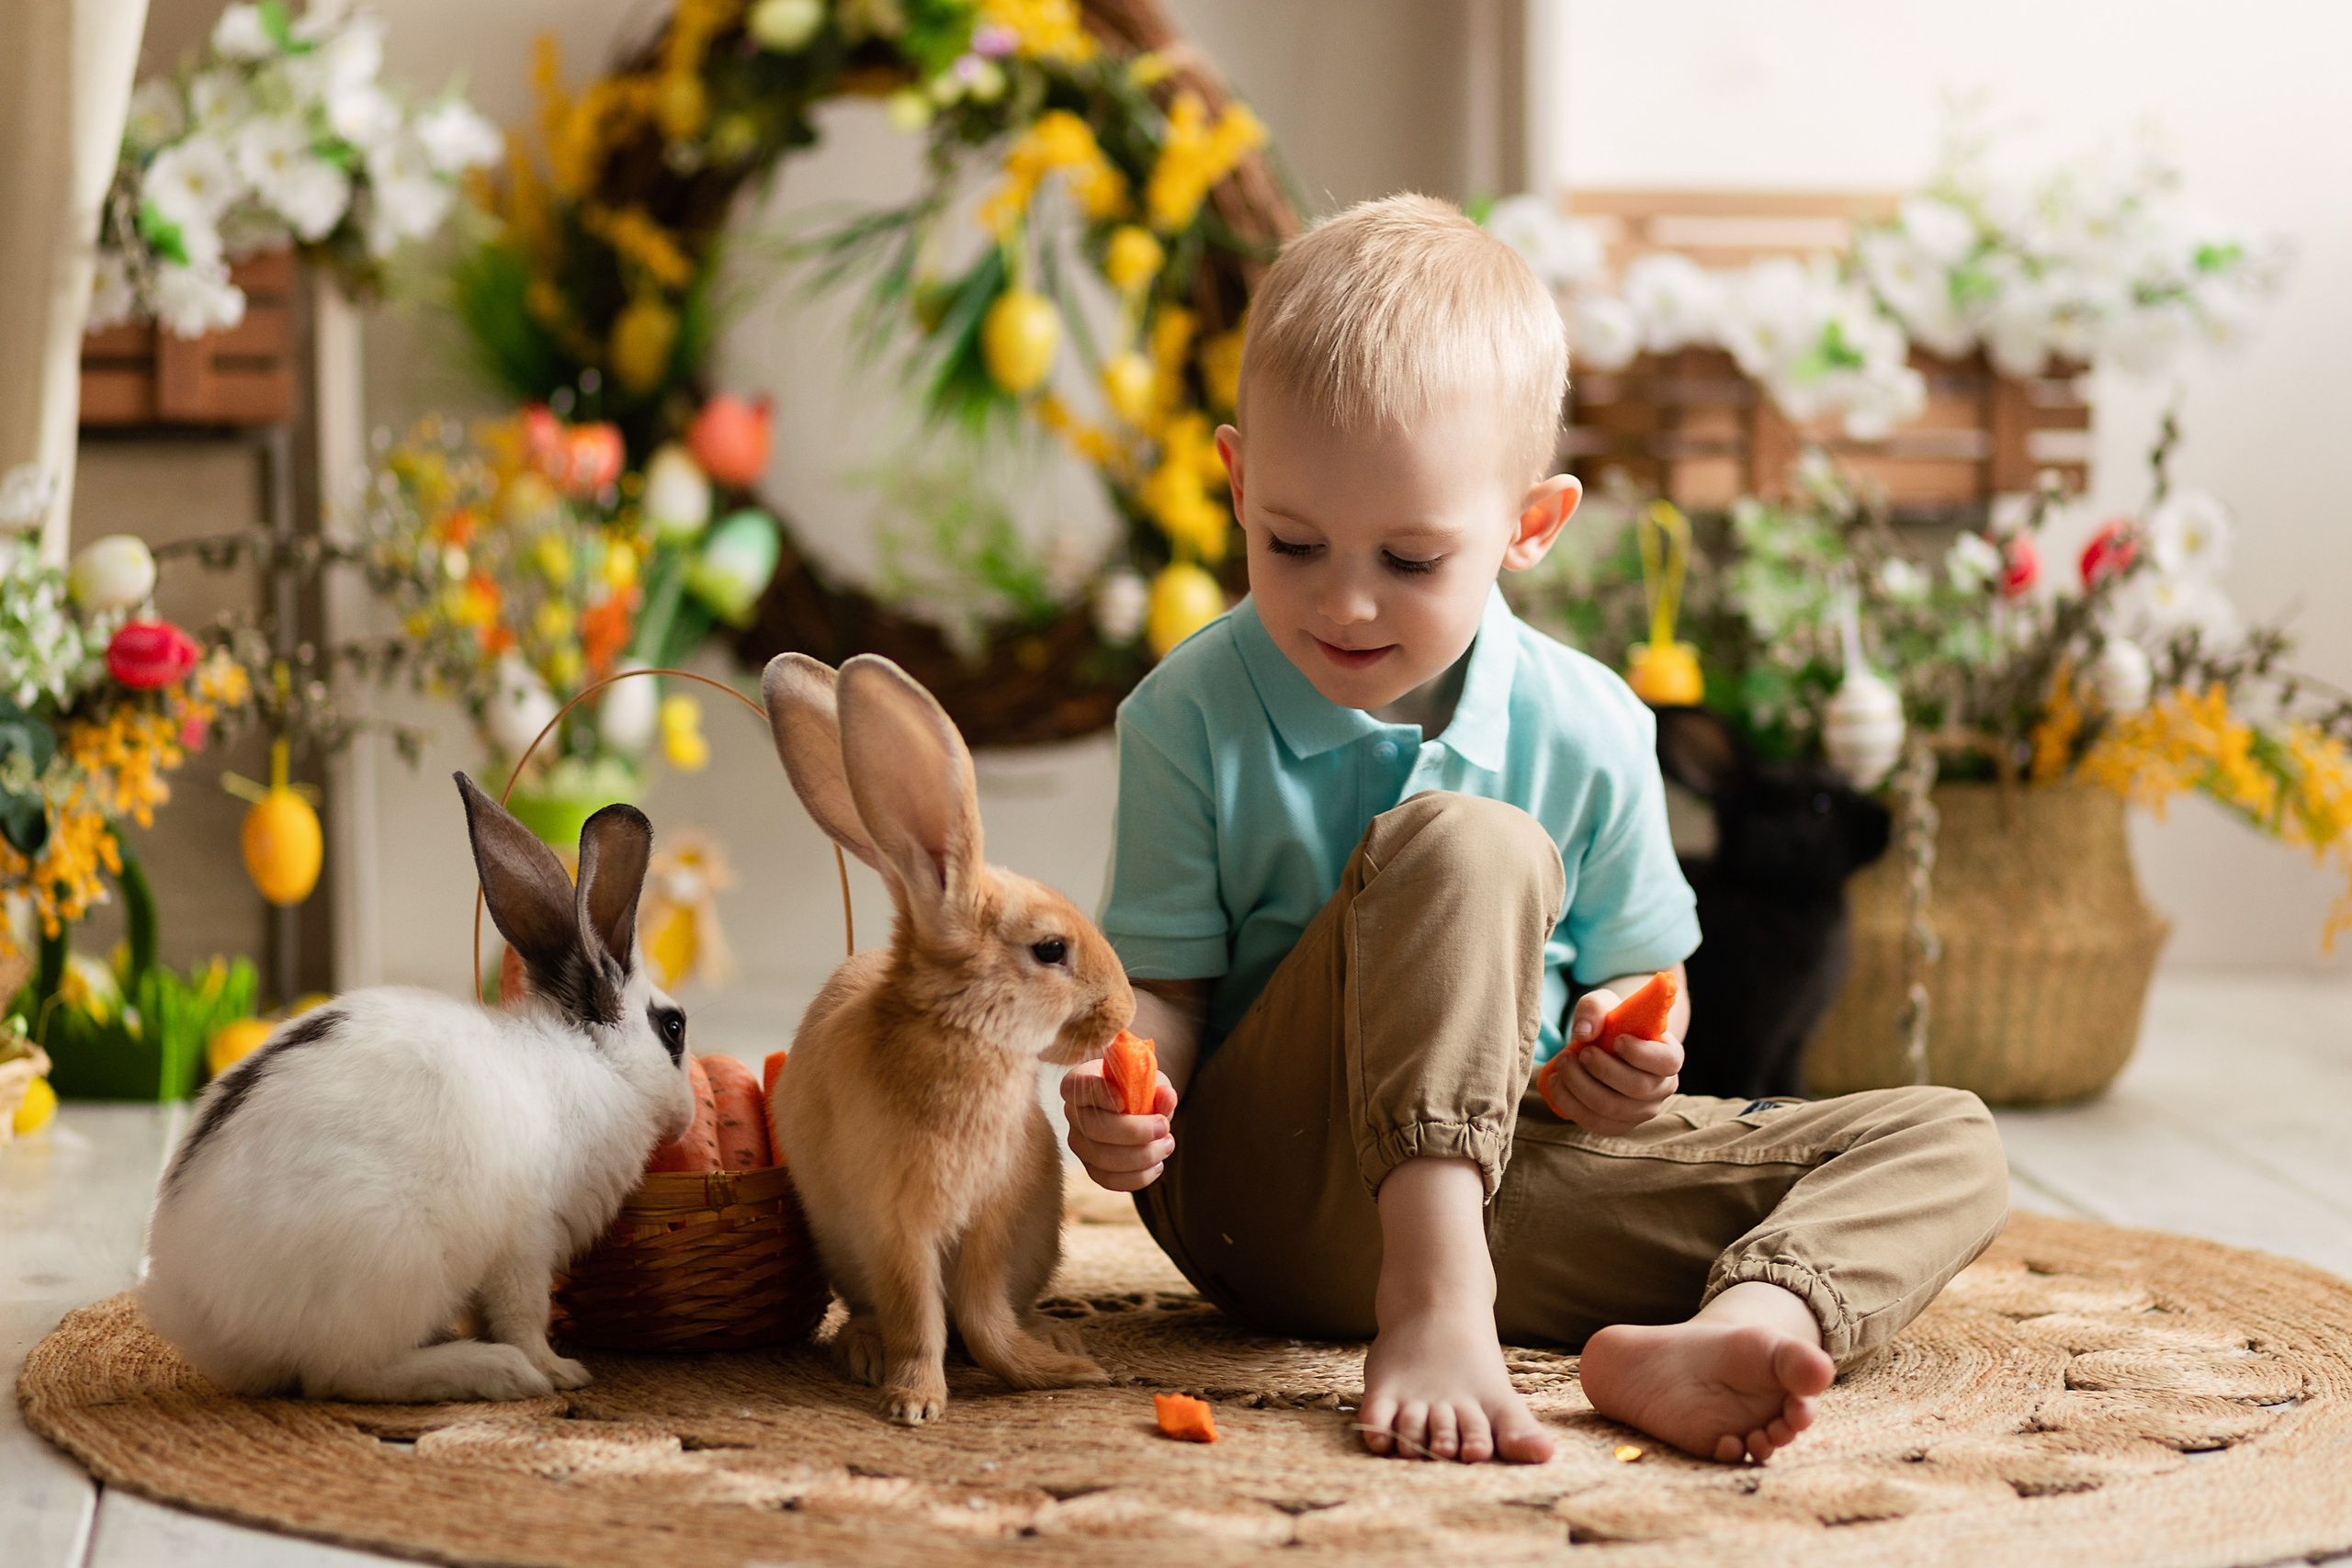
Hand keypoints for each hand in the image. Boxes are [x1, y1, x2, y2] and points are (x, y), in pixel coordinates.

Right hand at [1062, 1057, 1176, 1191]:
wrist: (1140, 1108)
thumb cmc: (1140, 1089)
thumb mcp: (1152, 1083)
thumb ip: (1159, 1090)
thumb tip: (1166, 1097)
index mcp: (1080, 1082)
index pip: (1075, 1086)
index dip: (1097, 1094)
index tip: (1123, 1101)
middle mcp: (1074, 1113)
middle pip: (1092, 1128)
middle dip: (1133, 1132)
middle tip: (1163, 1127)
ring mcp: (1080, 1144)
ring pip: (1102, 1158)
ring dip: (1141, 1156)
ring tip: (1167, 1144)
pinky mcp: (1092, 1168)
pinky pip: (1110, 1180)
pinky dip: (1138, 1176)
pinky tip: (1157, 1164)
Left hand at [1542, 988, 1681, 1135]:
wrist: (1601, 1046)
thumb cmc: (1609, 1023)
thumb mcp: (1603, 1003)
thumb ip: (1594, 1009)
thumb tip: (1583, 1033)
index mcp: (1669, 1056)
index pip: (1667, 1061)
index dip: (1643, 1054)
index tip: (1617, 1040)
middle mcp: (1662, 1088)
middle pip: (1637, 1088)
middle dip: (1603, 1070)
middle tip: (1580, 1052)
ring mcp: (1641, 1111)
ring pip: (1612, 1108)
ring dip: (1581, 1086)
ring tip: (1563, 1062)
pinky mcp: (1618, 1125)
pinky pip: (1595, 1123)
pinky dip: (1571, 1103)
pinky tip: (1557, 1082)